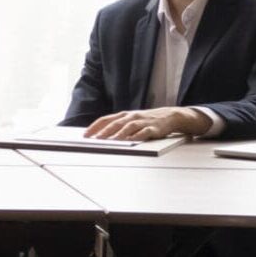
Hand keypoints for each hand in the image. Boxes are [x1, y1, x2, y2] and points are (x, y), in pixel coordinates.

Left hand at [84, 107, 202, 141]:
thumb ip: (117, 126)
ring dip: (119, 134)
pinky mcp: (153, 128)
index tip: (85, 135)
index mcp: (124, 115)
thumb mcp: (131, 120)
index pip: (105, 120)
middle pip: (115, 124)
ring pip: (128, 127)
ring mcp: (142, 122)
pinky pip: (144, 132)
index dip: (94, 127)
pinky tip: (131, 141)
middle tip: (95, 139)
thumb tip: (100, 136)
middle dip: (104, 132)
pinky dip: (137, 136)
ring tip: (110, 141)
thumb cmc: (147, 120)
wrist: (170, 116)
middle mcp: (131, 117)